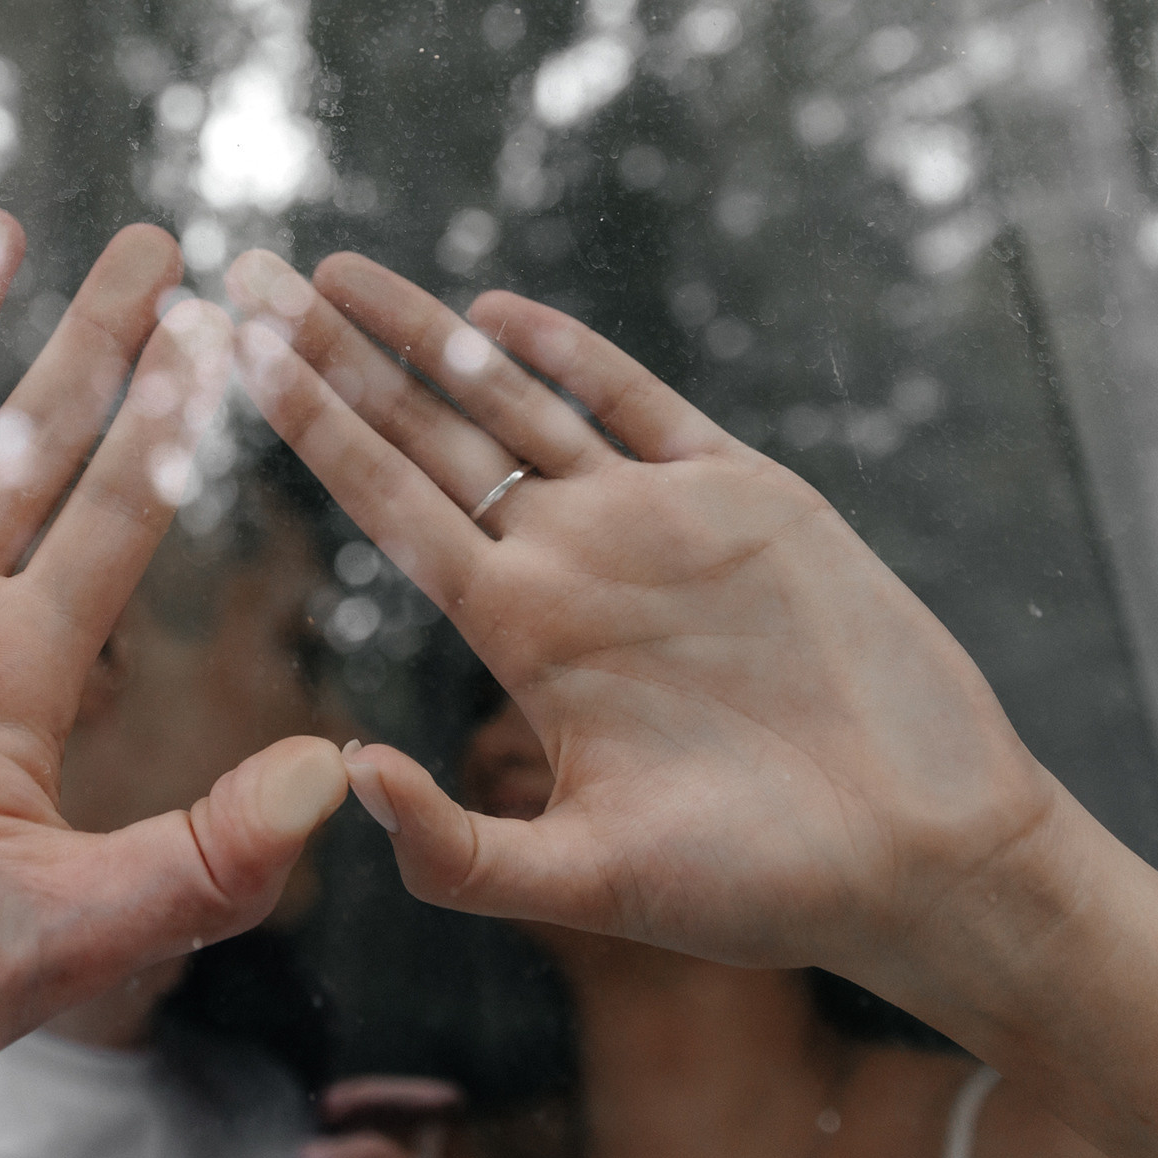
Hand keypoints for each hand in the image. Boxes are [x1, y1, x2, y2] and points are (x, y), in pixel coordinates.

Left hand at [224, 248, 1055, 984]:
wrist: (921, 855)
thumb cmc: (761, 886)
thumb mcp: (591, 881)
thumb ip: (460, 849)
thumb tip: (345, 774)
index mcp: (523, 635)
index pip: (390, 508)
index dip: (314, 431)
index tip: (236, 364)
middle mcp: (570, 562)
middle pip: (427, 433)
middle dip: (338, 356)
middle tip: (250, 276)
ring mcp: (652, 521)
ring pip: (517, 400)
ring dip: (429, 334)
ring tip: (337, 271)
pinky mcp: (745, 496)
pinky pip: (642, 405)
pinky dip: (574, 355)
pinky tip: (498, 311)